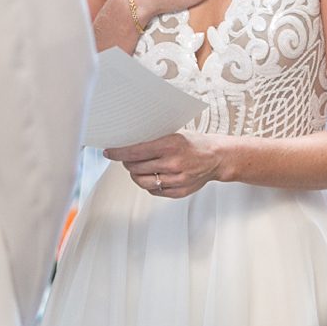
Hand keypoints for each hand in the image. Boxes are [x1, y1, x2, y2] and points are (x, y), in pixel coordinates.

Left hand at [105, 131, 228, 198]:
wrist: (218, 157)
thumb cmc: (195, 144)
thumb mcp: (174, 134)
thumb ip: (154, 140)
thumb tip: (128, 142)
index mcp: (170, 145)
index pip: (135, 151)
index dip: (118, 153)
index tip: (109, 152)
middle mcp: (173, 163)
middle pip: (136, 168)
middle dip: (127, 163)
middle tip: (126, 159)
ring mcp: (177, 179)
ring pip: (143, 182)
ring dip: (135, 175)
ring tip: (137, 169)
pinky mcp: (180, 191)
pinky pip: (154, 191)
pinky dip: (149, 184)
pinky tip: (152, 176)